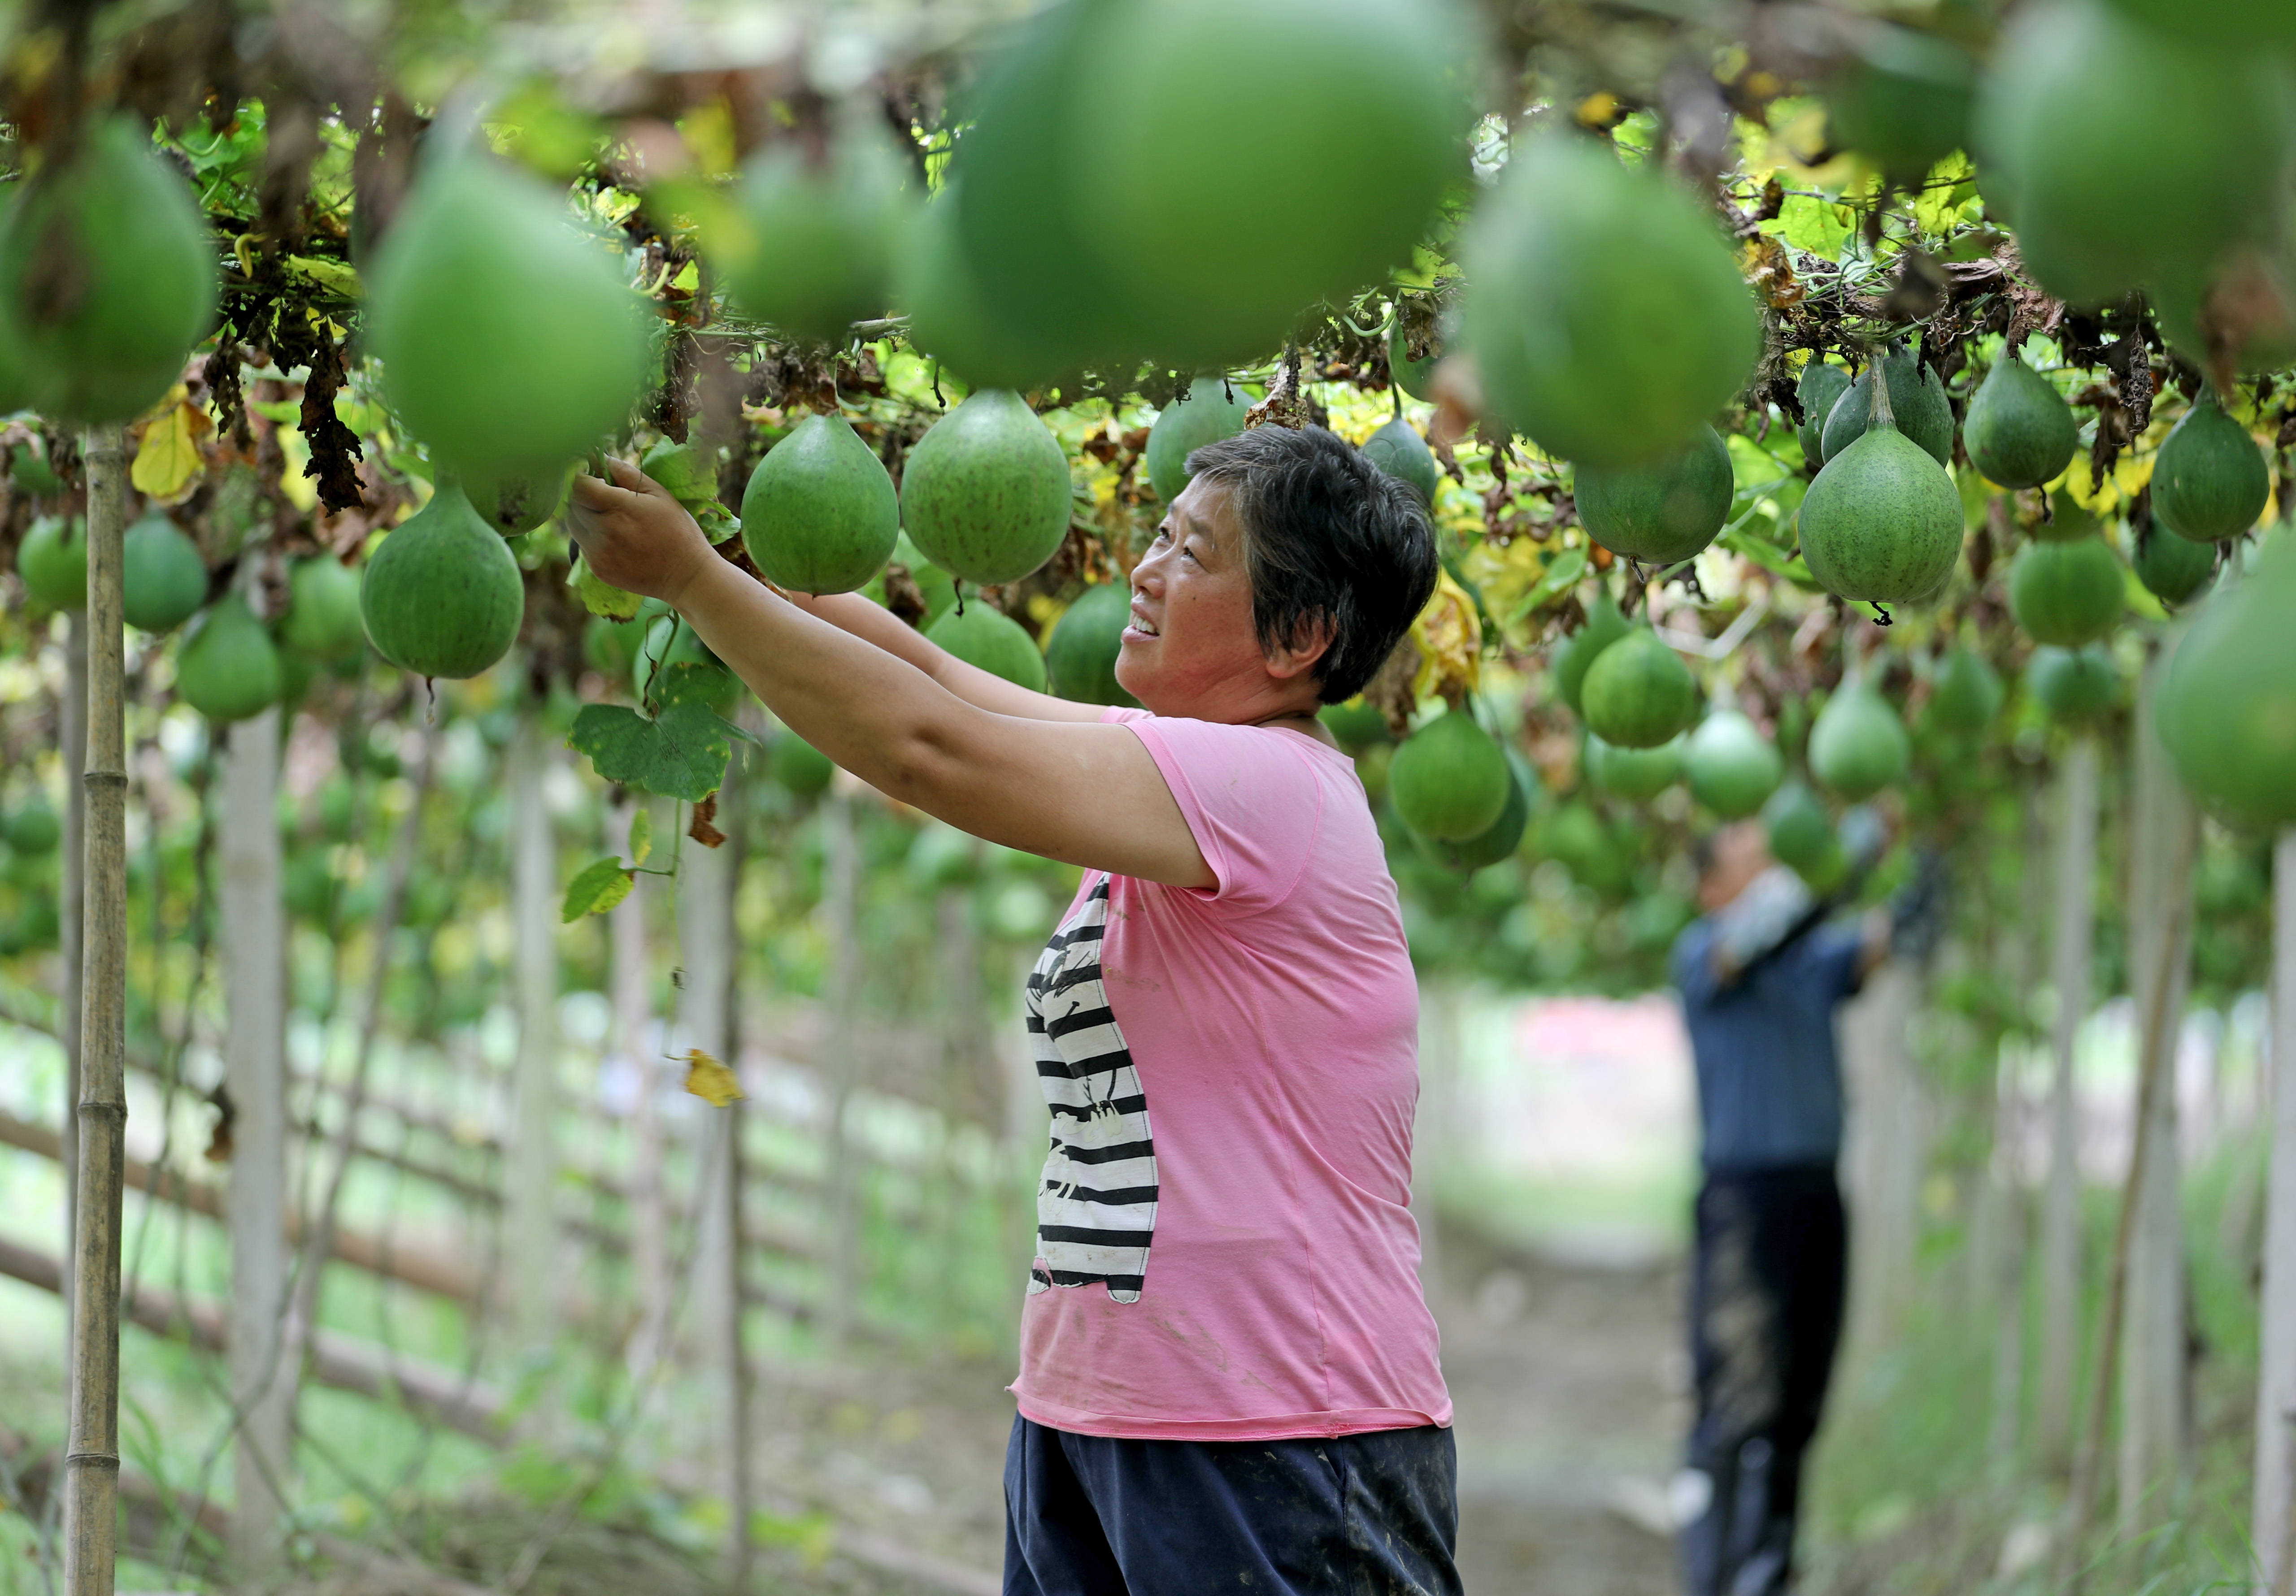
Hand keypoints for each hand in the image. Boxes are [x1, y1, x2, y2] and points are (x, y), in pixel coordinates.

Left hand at [564, 457, 715, 604]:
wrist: (686, 576)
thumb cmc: (678, 530)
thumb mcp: (659, 494)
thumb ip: (627, 473)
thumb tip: (601, 458)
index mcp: (619, 508)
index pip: (579, 485)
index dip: (581, 477)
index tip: (592, 476)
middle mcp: (603, 531)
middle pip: (572, 504)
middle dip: (583, 495)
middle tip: (602, 494)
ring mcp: (598, 553)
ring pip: (573, 525)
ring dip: (583, 515)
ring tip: (608, 516)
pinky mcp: (598, 568)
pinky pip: (583, 545)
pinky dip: (591, 537)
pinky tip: (615, 538)